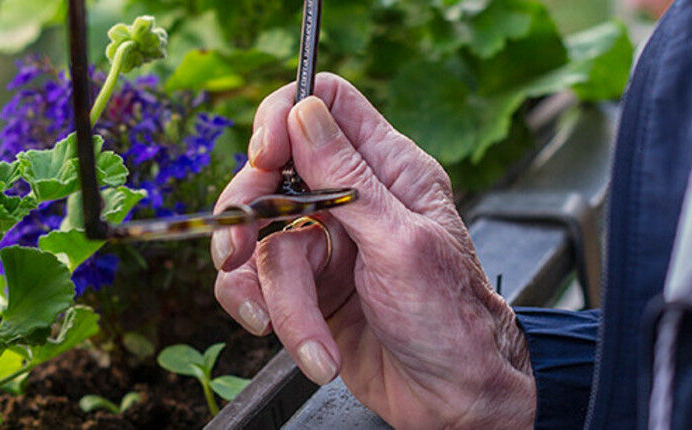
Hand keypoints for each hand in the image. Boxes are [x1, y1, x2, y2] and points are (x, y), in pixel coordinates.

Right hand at [211, 73, 534, 428]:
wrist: (455, 399)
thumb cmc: (452, 320)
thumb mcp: (402, 243)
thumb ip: (348, 179)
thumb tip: (305, 113)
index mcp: (387, 170)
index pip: (326, 105)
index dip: (284, 116)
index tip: (264, 156)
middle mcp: (351, 201)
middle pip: (271, 175)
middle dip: (248, 215)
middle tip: (236, 249)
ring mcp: (326, 247)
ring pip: (261, 244)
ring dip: (272, 297)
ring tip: (294, 331)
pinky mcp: (307, 292)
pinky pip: (259, 287)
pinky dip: (273, 319)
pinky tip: (308, 349)